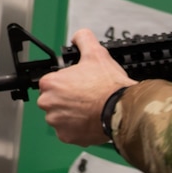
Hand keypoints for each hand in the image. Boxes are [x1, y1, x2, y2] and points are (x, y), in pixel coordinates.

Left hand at [36, 30, 137, 146]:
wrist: (122, 109)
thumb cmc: (108, 86)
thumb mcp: (97, 54)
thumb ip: (84, 40)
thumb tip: (80, 36)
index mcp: (51, 83)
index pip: (51, 83)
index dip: (66, 84)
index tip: (78, 86)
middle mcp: (49, 103)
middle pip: (53, 101)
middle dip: (67, 101)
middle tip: (86, 99)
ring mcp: (57, 121)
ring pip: (60, 118)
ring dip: (72, 116)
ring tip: (90, 111)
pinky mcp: (67, 136)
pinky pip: (69, 133)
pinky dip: (78, 130)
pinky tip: (90, 122)